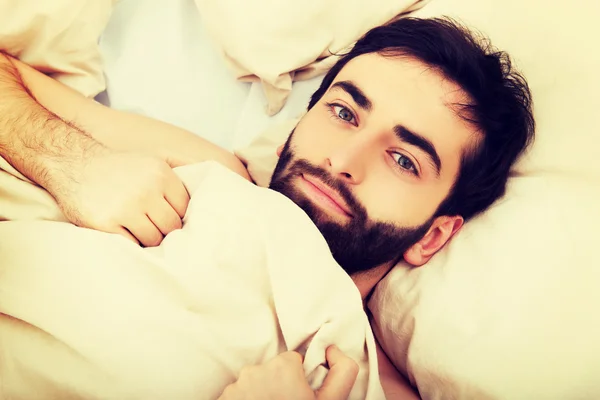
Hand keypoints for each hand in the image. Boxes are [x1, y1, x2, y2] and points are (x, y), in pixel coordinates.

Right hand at [49, 147, 188, 246]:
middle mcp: (146, 190)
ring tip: (138, 230)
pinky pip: (130, 245)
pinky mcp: (105, 223)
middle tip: (153, 228)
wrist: (71, 162)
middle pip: (171, 227)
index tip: (167, 218)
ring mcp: (126, 208)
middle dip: (164, 230)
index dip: (177, 216)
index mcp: (161, 175)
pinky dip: (129, 243)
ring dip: (147, 239)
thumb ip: (172, 182)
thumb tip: (196, 208)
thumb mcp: (150, 162)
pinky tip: (124, 233)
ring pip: (153, 239)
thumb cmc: (116, 168)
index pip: (184, 209)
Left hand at [218, 345, 358, 399]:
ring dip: (261, 396)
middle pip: (272, 371)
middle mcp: (255, 370)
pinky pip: (237, 395)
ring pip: (253, 383)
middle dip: (279, 386)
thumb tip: (331, 349)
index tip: (299, 397)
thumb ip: (342, 371)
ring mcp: (235, 386)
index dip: (299, 380)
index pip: (293, 361)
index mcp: (282, 366)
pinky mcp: (222, 399)